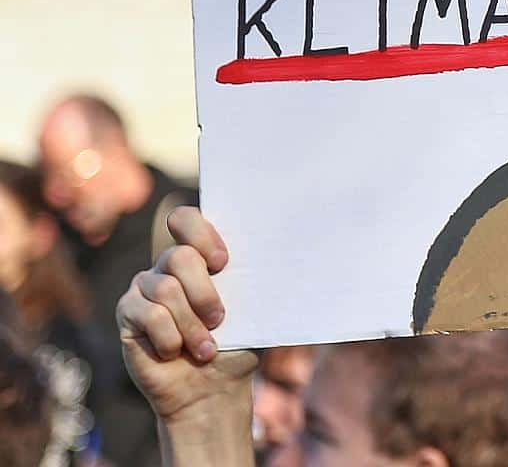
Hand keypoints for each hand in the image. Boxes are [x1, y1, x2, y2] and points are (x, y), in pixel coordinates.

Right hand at [116, 207, 256, 422]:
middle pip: (180, 256)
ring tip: (205, 349)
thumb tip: (279, 261)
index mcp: (199, 256)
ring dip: (192, 326)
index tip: (223, 262)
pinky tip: (176, 352)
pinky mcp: (127, 313)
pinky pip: (149, 315)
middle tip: (220, 319)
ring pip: (167, 289)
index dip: (201, 233)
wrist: (214, 389)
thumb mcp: (253, 311)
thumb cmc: (237, 344)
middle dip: (205, 293)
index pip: (186, 219)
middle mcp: (167, 266)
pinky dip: (171, 339)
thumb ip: (254, 282)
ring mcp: (144, 287)